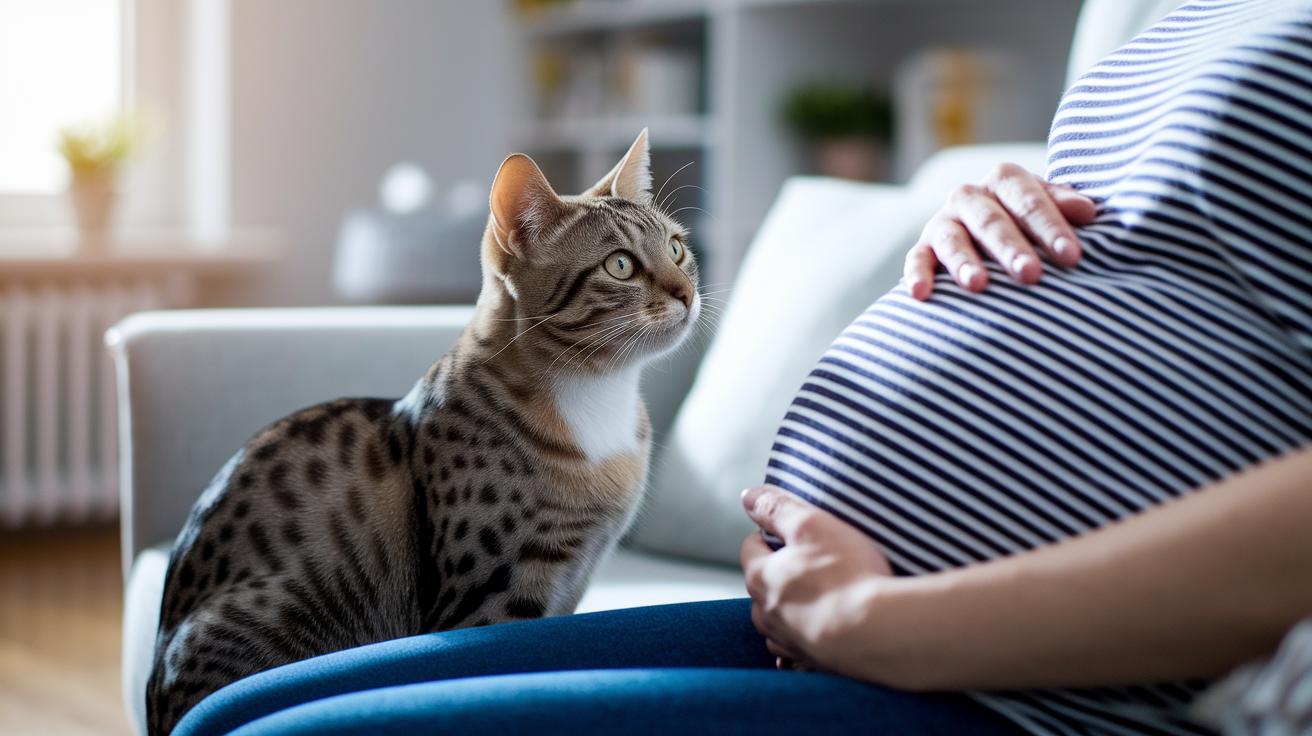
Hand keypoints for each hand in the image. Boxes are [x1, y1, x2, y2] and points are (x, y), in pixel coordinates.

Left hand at [739, 486, 893, 677]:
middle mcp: (767, 614)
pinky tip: (816, 635)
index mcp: (761, 578)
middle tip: (809, 561)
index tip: (793, 532)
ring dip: (787, 609)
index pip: (750, 548)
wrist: (879, 633)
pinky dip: (801, 641)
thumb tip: (748, 496)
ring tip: (813, 597)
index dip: (769, 535)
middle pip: (761, 586)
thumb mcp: (811, 525)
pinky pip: (796, 652)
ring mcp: (789, 642)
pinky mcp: (812, 662)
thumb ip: (777, 508)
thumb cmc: (846, 575)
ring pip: (775, 622)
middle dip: (777, 572)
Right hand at [904, 163, 1096, 298]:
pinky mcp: (923, 248)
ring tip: (977, 285)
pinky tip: (921, 294)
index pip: (1028, 200)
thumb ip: (1064, 207)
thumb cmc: (1030, 222)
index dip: (1050, 227)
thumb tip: (1088, 211)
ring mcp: (943, 222)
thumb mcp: (1049, 207)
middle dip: (1010, 248)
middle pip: (990, 220)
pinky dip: (916, 275)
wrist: (990, 230)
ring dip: (963, 261)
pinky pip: (916, 259)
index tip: (1071, 256)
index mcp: (1004, 180)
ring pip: (952, 238)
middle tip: (1030, 274)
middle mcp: (969, 196)